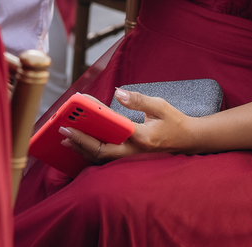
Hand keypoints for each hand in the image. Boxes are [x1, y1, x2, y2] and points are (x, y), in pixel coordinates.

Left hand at [60, 89, 193, 163]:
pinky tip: (79, 145)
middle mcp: (136, 151)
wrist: (188, 140)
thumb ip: (139, 100)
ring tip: (65, 138)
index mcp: (143, 138)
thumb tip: (118, 92)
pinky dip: (91, 152)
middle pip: (103, 152)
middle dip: (81, 142)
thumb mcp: (161, 106)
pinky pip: (107, 159)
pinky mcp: (130, 158)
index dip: (94, 126)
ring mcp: (132, 158)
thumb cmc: (174, 122)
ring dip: (83, 149)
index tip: (77, 118)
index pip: (114, 132)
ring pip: (103, 158)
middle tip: (63, 130)